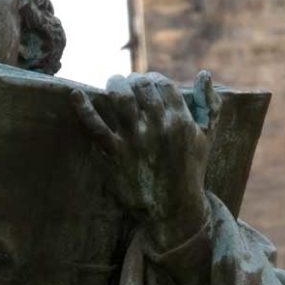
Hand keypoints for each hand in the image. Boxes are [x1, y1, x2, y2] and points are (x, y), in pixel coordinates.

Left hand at [71, 71, 220, 251]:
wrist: (174, 209)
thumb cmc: (191, 171)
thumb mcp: (207, 138)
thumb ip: (209, 105)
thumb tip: (204, 74)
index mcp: (181, 121)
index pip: (163, 85)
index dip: (153, 78)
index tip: (146, 81)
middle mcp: (159, 127)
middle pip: (141, 87)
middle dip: (133, 80)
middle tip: (128, 83)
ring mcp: (136, 141)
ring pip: (120, 98)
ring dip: (114, 84)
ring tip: (112, 83)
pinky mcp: (116, 155)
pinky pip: (96, 127)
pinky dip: (83, 109)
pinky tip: (75, 95)